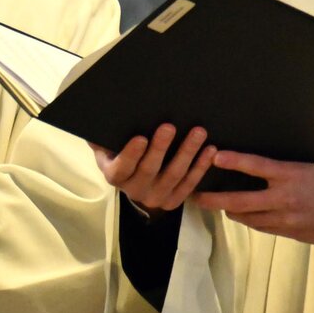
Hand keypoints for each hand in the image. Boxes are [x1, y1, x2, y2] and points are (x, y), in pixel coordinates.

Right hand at [94, 125, 216, 214]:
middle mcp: (134, 191)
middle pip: (149, 170)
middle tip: (170, 126)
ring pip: (174, 175)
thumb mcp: (106, 144)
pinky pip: (189, 183)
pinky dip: (200, 166)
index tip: (141, 138)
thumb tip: (104, 112)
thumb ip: (104, 134)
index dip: (131, 154)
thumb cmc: (119, 152)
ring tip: (198, 132)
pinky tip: (209, 150)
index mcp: (114, 176)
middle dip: (161, 147)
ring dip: (187, 153)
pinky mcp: (173, 201)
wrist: (133, 179)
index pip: (122, 168)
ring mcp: (155, 198)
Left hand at [193, 153, 313, 245]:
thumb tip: (247, 167)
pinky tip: (238, 213)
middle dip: (214, 200)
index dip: (234, 161)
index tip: (214, 157)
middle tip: (196, 196)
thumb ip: (276, 171)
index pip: (257, 166)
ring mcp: (285, 218)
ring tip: (214, 204)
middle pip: (241, 201)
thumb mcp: (302, 169)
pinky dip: (247, 219)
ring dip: (229, 210)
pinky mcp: (286, 232)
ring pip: (246, 217)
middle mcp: (285, 198)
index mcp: (290, 175)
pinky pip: (259, 226)